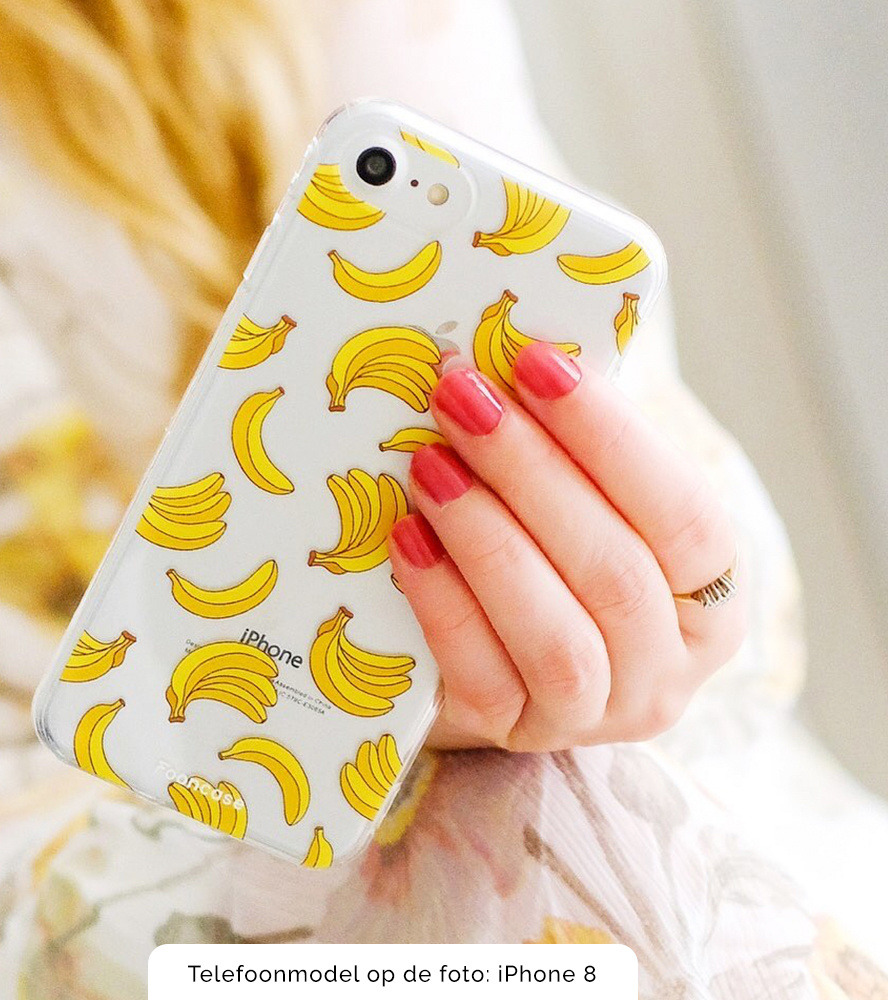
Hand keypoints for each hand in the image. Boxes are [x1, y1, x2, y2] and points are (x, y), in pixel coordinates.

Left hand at [388, 343, 746, 750]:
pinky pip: (485, 676)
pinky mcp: (518, 733)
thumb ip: (573, 452)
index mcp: (713, 596)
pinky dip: (444, 602)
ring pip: (558, 636)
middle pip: (615, 572)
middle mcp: (670, 666)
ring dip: (488, 538)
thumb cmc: (553, 551)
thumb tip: (511, 362)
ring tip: (430, 464)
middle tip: (463, 397)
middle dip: (531, 474)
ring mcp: (596, 713)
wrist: (494, 653)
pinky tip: (407, 538)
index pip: (685, 516)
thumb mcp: (585, 503)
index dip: (610, 438)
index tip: (536, 364)